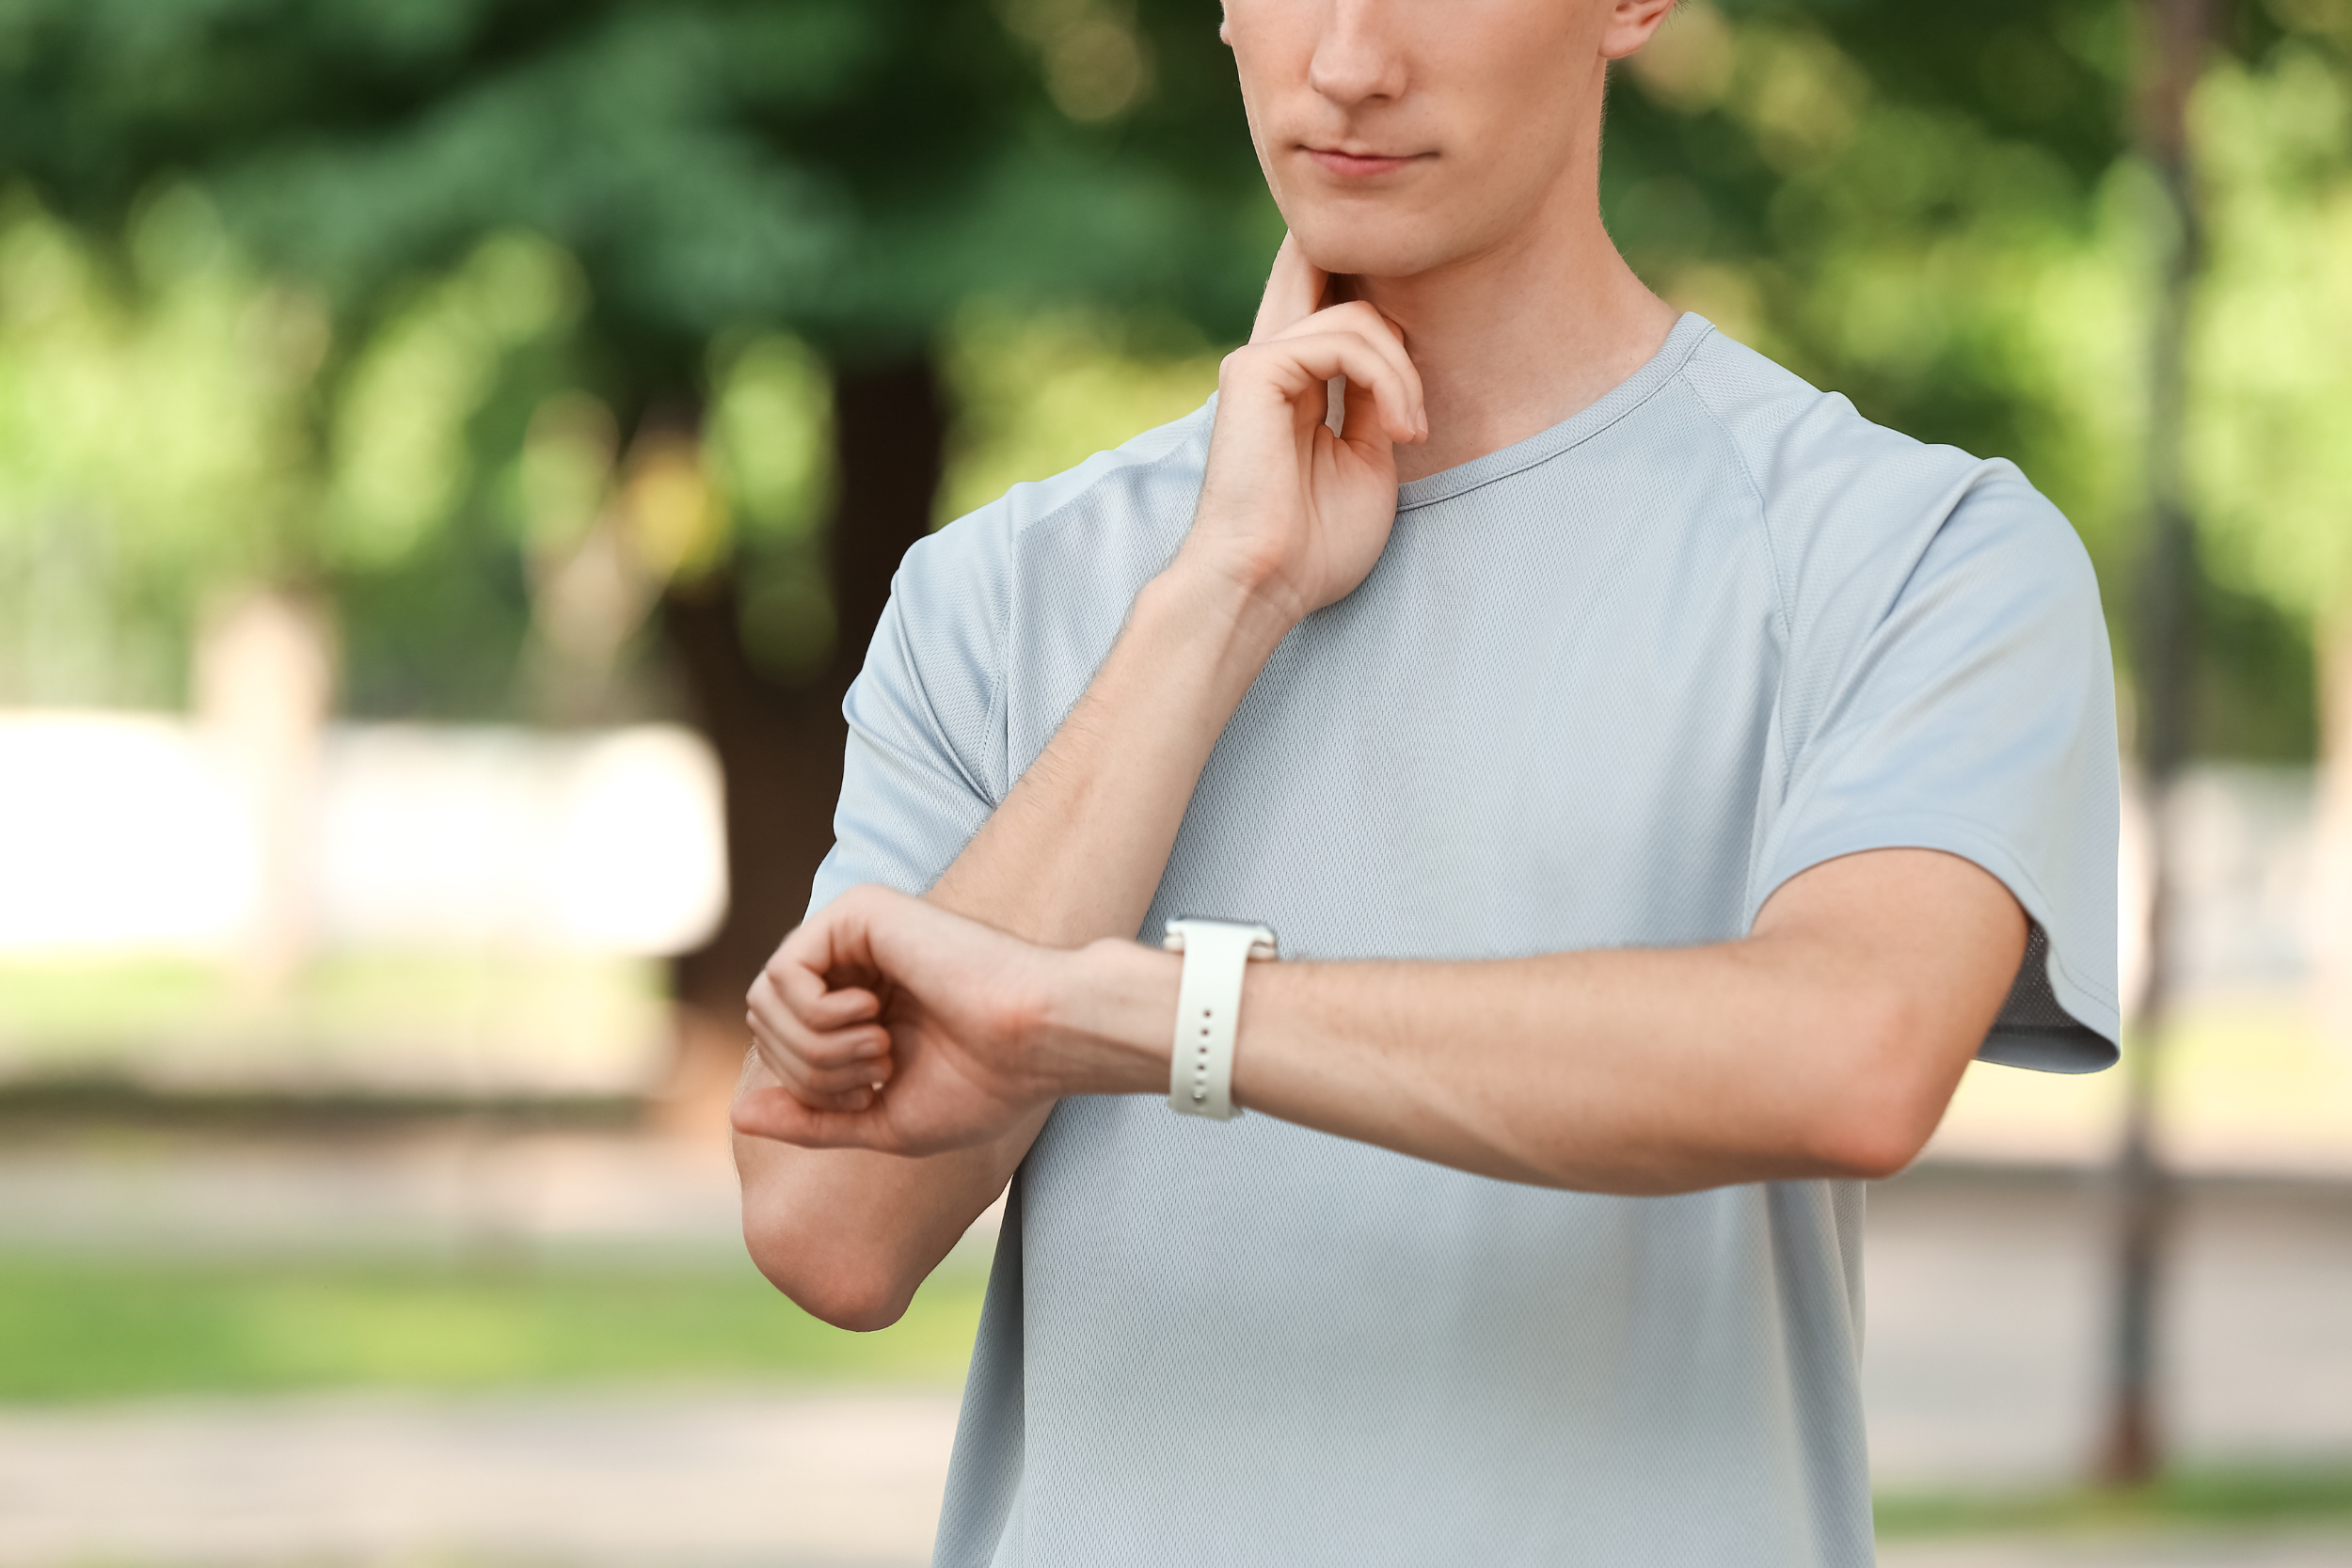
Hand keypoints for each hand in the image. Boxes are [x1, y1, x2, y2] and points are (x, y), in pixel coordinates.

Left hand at [736, 886, 1060, 1156]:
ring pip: (765, 999)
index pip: (780, 1046)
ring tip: (880, 1049)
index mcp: (859, 1004)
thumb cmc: (982, 1085)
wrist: (1035, 1042)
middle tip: (878, 1071)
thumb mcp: (880, 1120)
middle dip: (810, 1070)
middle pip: (764, 1023)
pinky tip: (873, 1016)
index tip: (874, 1092)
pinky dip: (817, 1015)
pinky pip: (783, 972)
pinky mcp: (856, 912)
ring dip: (816, 1047)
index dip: (809, 1089)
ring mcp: (852, 933)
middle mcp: (851, 962)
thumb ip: (812, 1119)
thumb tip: (738, 1115)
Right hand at [1178, 233, 1427, 625]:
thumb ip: (1377, 401)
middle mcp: (1272, 363)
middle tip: (1416, 362)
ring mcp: (1259, 362)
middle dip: (1384, 284)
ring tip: (1412, 430)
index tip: (1421, 388)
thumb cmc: (1315, 546)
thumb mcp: (1368, 461)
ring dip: (1405, 373)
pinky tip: (1399, 429)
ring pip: (1358, 317)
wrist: (1267, 585)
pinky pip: (1343, 340)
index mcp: (1293, 385)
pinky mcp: (1254, 369)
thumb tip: (1398, 353)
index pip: (1333, 305)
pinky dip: (1388, 379)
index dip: (1385, 312)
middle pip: (1322, 270)